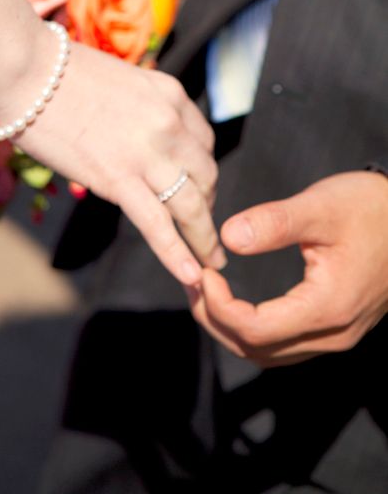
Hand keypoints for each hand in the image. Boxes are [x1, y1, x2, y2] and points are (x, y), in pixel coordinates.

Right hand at [4, 40, 224, 284]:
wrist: (28, 71)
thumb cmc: (60, 71)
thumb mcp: (122, 79)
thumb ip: (140, 107)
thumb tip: (135, 133)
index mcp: (171, 94)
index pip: (204, 142)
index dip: (202, 170)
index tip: (196, 187)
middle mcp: (170, 123)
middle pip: (206, 175)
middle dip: (207, 204)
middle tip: (200, 226)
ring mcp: (148, 153)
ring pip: (191, 206)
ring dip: (204, 239)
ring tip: (211, 263)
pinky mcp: (119, 179)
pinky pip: (157, 225)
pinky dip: (178, 255)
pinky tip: (191, 275)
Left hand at [188, 171, 387, 365]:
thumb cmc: (369, 209)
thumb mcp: (320, 207)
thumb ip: (273, 223)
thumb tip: (227, 237)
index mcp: (327, 307)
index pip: (255, 329)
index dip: (218, 305)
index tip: (202, 271)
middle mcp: (333, 334)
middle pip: (256, 349)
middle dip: (215, 320)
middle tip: (192, 283)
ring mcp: (337, 336)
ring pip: (269, 354)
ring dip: (230, 329)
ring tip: (205, 292)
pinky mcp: (337, 328)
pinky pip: (284, 345)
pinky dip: (252, 329)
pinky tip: (235, 301)